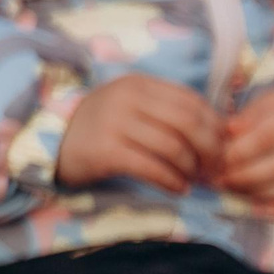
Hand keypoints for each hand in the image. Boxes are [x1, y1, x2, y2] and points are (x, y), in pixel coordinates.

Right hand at [56, 74, 219, 195]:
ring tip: (192, 180)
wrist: (50, 144)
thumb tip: (223, 132)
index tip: (222, 148)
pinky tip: (177, 189)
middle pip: (188, 123)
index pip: (192, 102)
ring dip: (191, 169)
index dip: (215, 127)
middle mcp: (125, 98)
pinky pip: (151, 168)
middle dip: (211, 150)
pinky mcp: (104, 151)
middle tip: (214, 170)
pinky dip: (172, 182)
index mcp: (138, 84)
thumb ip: (167, 112)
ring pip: (173, 147)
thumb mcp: (131, 109)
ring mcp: (112, 123)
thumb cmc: (100, 129)